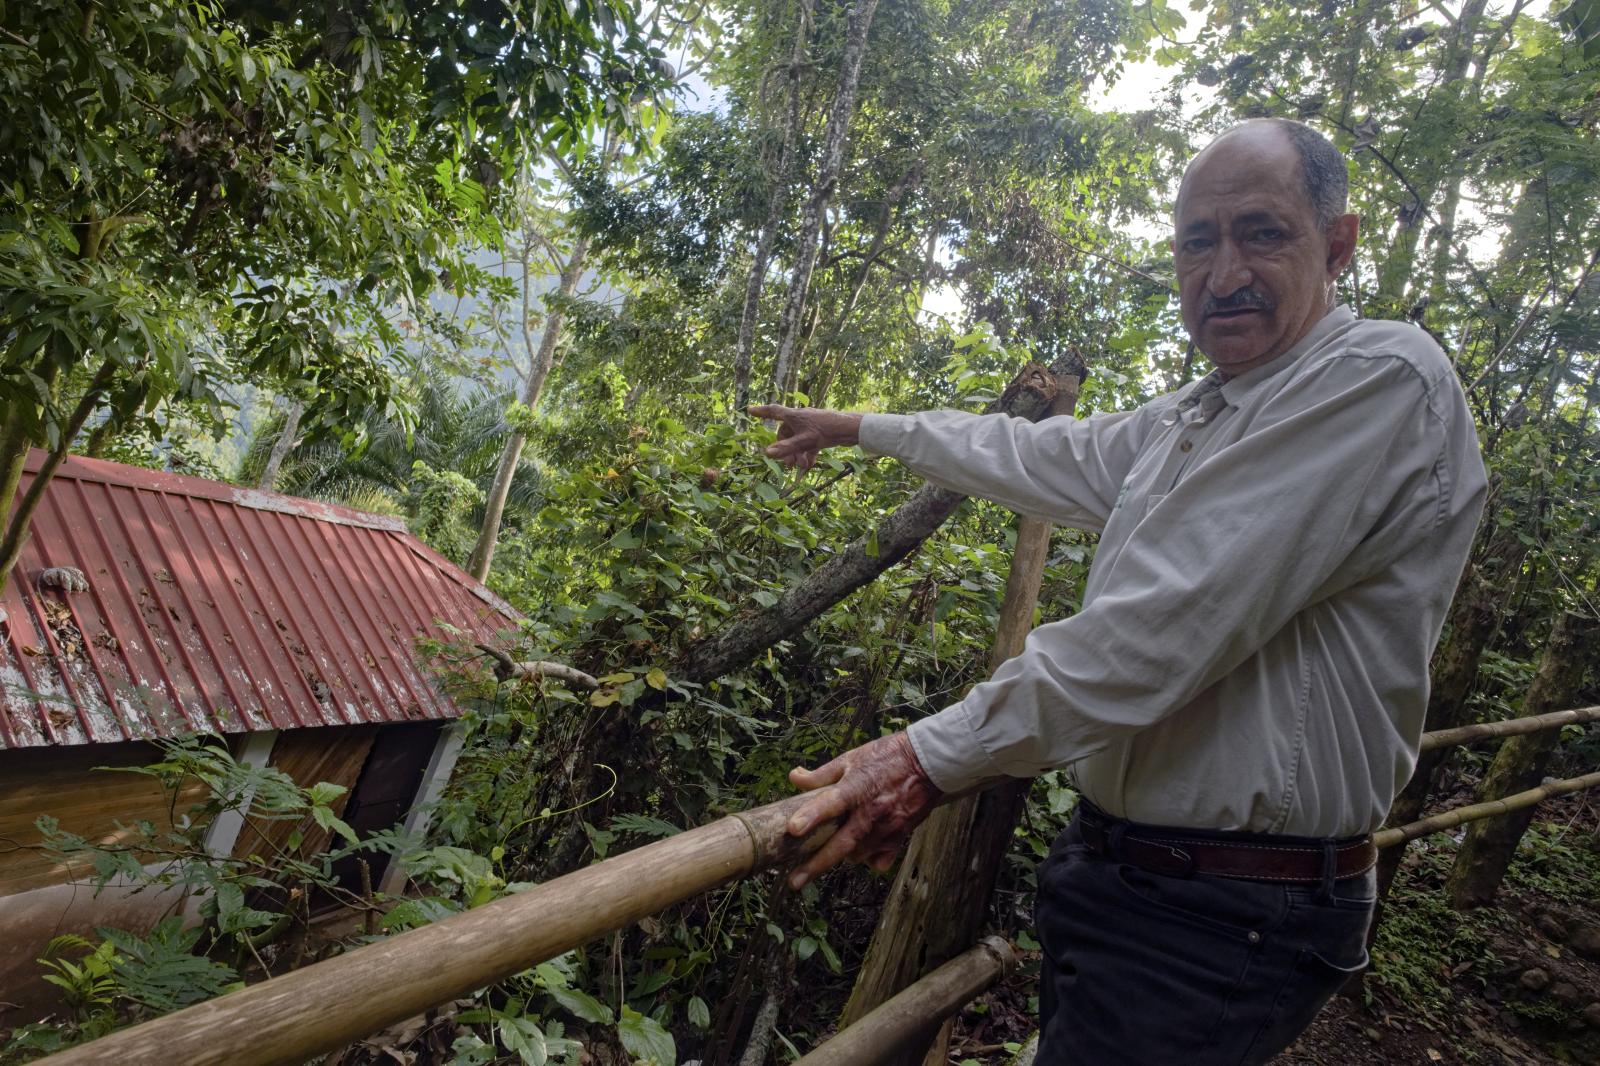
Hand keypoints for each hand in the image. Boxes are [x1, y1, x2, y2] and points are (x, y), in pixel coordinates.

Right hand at [747, 404, 862, 471]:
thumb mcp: (805, 441)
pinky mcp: (819, 432)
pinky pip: (808, 443)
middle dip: (786, 449)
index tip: (750, 410)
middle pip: (786, 433)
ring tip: (802, 466)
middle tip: (789, 464)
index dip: (761, 412)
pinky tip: (810, 464)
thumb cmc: (826, 431)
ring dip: (797, 454)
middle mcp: (800, 418)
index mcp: (794, 416)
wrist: (850, 429)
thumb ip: (786, 448)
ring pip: (797, 440)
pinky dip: (807, 453)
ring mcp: (810, 425)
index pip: (773, 411)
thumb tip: (767, 453)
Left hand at [784, 732, 941, 888]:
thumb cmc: (888, 757)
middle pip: (841, 845)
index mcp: (856, 788)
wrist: (929, 762)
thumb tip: (794, 778)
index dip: (811, 816)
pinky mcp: (900, 836)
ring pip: (858, 855)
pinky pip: (880, 860)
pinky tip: (861, 851)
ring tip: (829, 853)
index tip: (793, 829)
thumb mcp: (852, 758)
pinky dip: (868, 860)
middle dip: (816, 866)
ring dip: (842, 856)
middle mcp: (871, 812)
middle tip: (795, 882)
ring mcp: (887, 827)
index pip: (831, 803)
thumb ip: (822, 774)